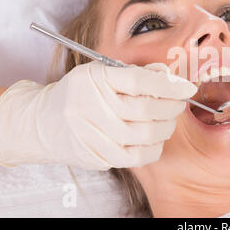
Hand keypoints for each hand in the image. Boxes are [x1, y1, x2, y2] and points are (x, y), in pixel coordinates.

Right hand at [0, 61, 196, 169]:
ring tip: (166, 119)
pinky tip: (154, 137)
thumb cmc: (78, 93)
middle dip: (172, 105)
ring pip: (146, 134)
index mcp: (96, 80)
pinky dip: (155, 147)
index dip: (170, 84)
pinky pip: (139, 157)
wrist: (42, 122)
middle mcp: (93, 107)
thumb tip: (169, 76)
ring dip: (166, 126)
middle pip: (146, 109)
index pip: (140, 80)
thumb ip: (137, 72)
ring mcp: (95, 135)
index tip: (188, 87)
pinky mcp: (99, 156)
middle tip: (178, 102)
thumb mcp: (101, 72)